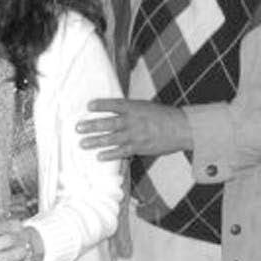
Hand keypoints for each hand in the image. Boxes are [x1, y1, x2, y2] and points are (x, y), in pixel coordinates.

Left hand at [0, 219, 43, 260]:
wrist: (32, 241)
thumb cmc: (9, 233)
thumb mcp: (3, 225)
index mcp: (13, 226)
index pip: (0, 226)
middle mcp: (20, 236)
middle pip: (8, 239)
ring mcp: (27, 248)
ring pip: (19, 252)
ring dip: (8, 255)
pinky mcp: (30, 260)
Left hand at [76, 98, 191, 159]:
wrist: (182, 129)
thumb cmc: (162, 116)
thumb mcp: (144, 106)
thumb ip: (127, 109)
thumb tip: (110, 111)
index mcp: (134, 107)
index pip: (115, 104)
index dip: (101, 105)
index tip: (88, 106)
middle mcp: (133, 121)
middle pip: (109, 123)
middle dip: (91, 126)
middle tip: (78, 128)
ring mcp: (136, 135)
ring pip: (112, 139)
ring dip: (95, 141)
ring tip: (82, 144)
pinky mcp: (139, 147)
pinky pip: (122, 152)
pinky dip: (110, 154)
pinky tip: (99, 156)